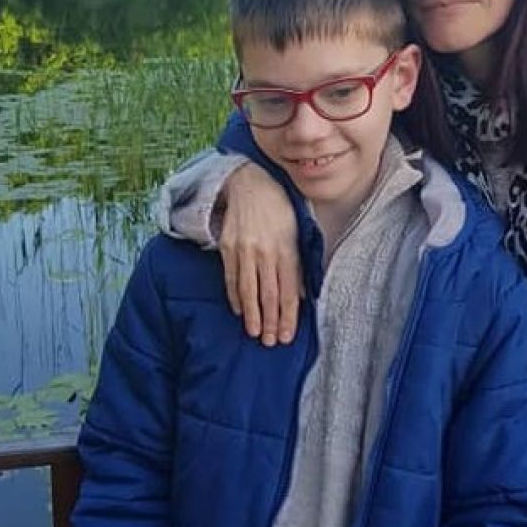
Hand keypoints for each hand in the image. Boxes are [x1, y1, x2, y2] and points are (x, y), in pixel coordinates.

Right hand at [217, 163, 301, 345]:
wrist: (250, 183)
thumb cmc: (279, 209)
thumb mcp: (296, 232)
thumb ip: (297, 265)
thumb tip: (299, 296)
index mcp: (287, 249)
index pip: (288, 291)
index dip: (288, 317)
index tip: (287, 336)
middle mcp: (265, 252)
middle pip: (268, 295)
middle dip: (270, 322)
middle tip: (271, 343)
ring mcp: (244, 250)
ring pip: (248, 290)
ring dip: (252, 315)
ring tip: (255, 334)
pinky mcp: (227, 247)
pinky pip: (230, 277)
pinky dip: (234, 297)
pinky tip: (240, 312)